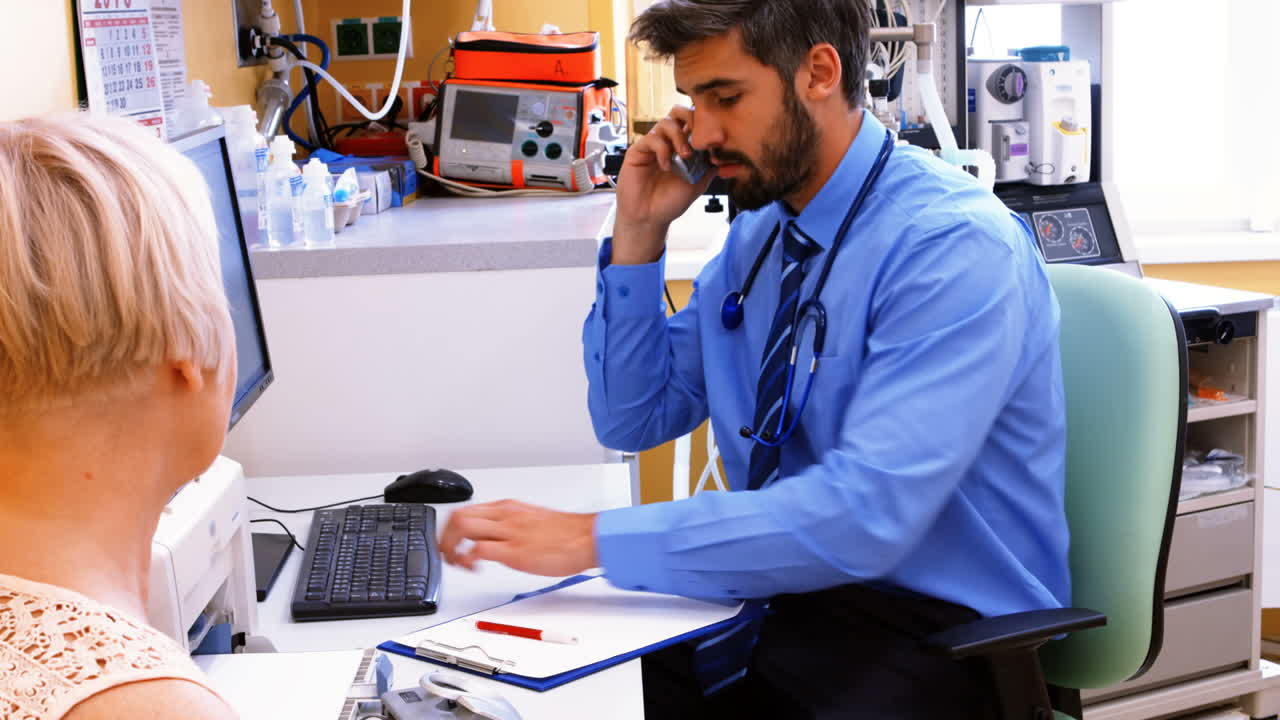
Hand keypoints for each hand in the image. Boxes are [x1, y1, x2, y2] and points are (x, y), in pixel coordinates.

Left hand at [438, 499, 599, 576]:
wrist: (588, 538)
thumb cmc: (567, 534)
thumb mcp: (532, 523)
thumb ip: (512, 527)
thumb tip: (498, 539)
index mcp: (508, 508)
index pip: (467, 509)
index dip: (452, 528)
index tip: (453, 543)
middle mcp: (504, 515)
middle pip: (458, 516)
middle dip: (444, 537)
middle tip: (447, 553)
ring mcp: (508, 532)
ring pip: (462, 527)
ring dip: (450, 547)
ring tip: (456, 562)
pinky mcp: (513, 551)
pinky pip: (478, 550)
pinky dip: (467, 560)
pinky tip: (474, 569)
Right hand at [612, 105, 714, 264]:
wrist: (650, 218)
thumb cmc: (670, 201)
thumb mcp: (697, 184)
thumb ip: (709, 167)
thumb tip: (724, 151)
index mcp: (683, 146)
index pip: (693, 123)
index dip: (706, 125)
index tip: (718, 139)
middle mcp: (668, 141)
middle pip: (678, 112)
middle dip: (691, 118)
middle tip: (699, 136)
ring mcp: (653, 145)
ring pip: (666, 122)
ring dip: (679, 136)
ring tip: (685, 156)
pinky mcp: (638, 151)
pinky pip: (652, 139)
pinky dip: (663, 150)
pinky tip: (667, 166)